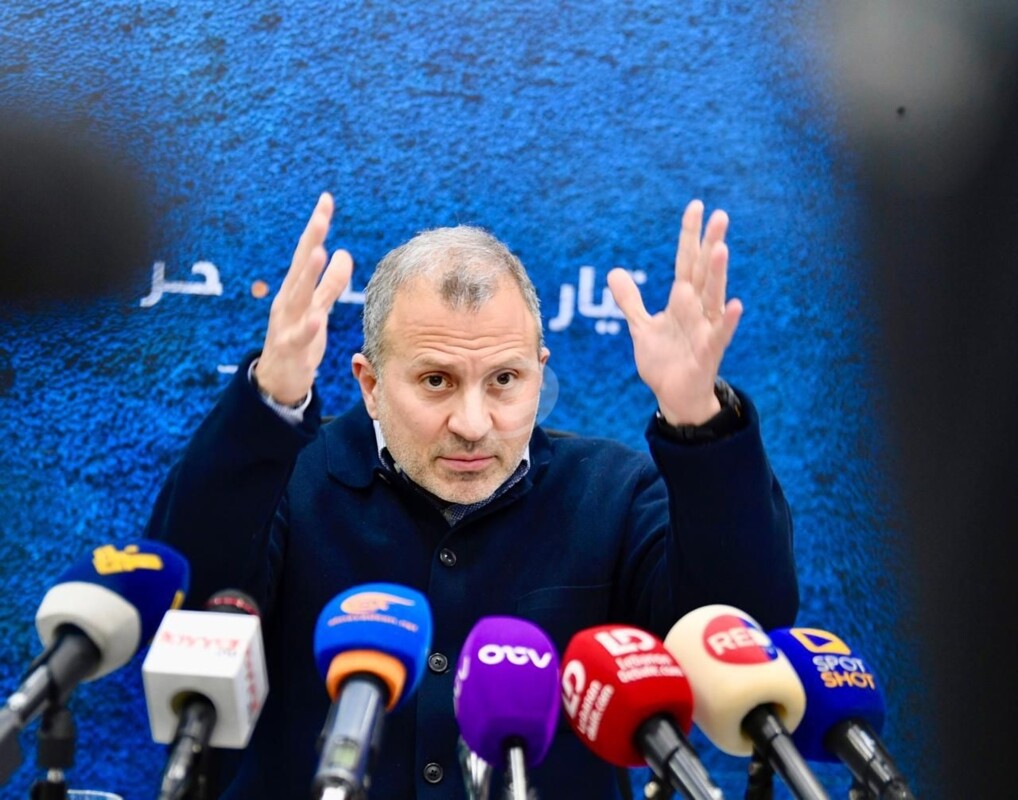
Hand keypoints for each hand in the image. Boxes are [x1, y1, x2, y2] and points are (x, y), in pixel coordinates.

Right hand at [253, 193, 352, 404]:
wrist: (278, 380)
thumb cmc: (298, 341)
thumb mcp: (317, 309)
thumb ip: (330, 284)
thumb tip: (343, 253)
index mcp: (295, 289)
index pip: (307, 252)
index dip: (316, 227)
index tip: (326, 199)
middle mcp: (287, 301)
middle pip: (300, 265)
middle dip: (311, 238)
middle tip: (322, 214)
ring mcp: (285, 323)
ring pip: (297, 295)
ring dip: (308, 274)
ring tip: (320, 252)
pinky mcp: (289, 348)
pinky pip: (299, 336)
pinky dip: (308, 326)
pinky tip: (318, 317)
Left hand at [607, 199, 742, 424]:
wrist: (674, 396)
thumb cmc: (665, 361)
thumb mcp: (642, 327)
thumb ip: (630, 300)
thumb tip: (615, 272)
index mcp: (682, 300)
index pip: (687, 261)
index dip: (690, 235)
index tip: (696, 206)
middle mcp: (697, 310)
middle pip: (704, 271)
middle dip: (711, 244)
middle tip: (720, 215)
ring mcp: (705, 329)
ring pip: (713, 297)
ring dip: (718, 274)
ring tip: (722, 249)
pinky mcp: (708, 352)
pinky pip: (720, 334)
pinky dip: (728, 320)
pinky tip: (736, 304)